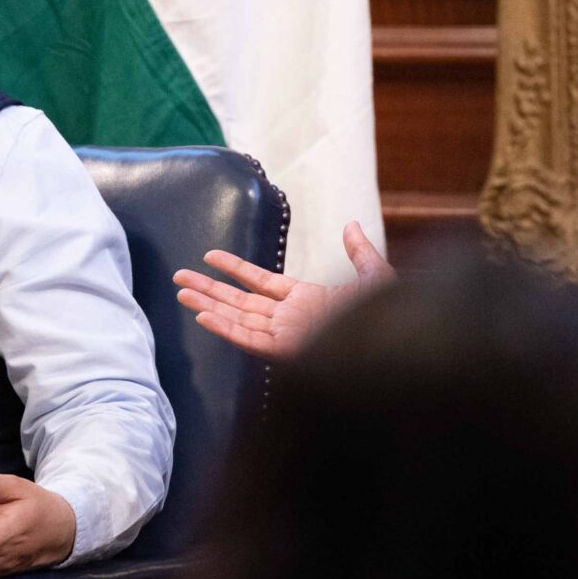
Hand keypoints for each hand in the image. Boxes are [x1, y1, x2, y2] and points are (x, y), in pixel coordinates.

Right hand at [171, 222, 390, 360]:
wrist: (398, 349)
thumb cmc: (391, 321)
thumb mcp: (375, 277)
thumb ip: (359, 252)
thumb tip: (351, 225)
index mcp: (307, 301)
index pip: (261, 282)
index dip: (235, 269)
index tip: (210, 256)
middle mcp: (291, 320)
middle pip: (240, 302)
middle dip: (210, 290)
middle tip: (179, 277)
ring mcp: (287, 337)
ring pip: (239, 320)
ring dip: (209, 307)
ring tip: (181, 294)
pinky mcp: (288, 352)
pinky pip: (251, 341)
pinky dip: (227, 330)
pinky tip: (205, 318)